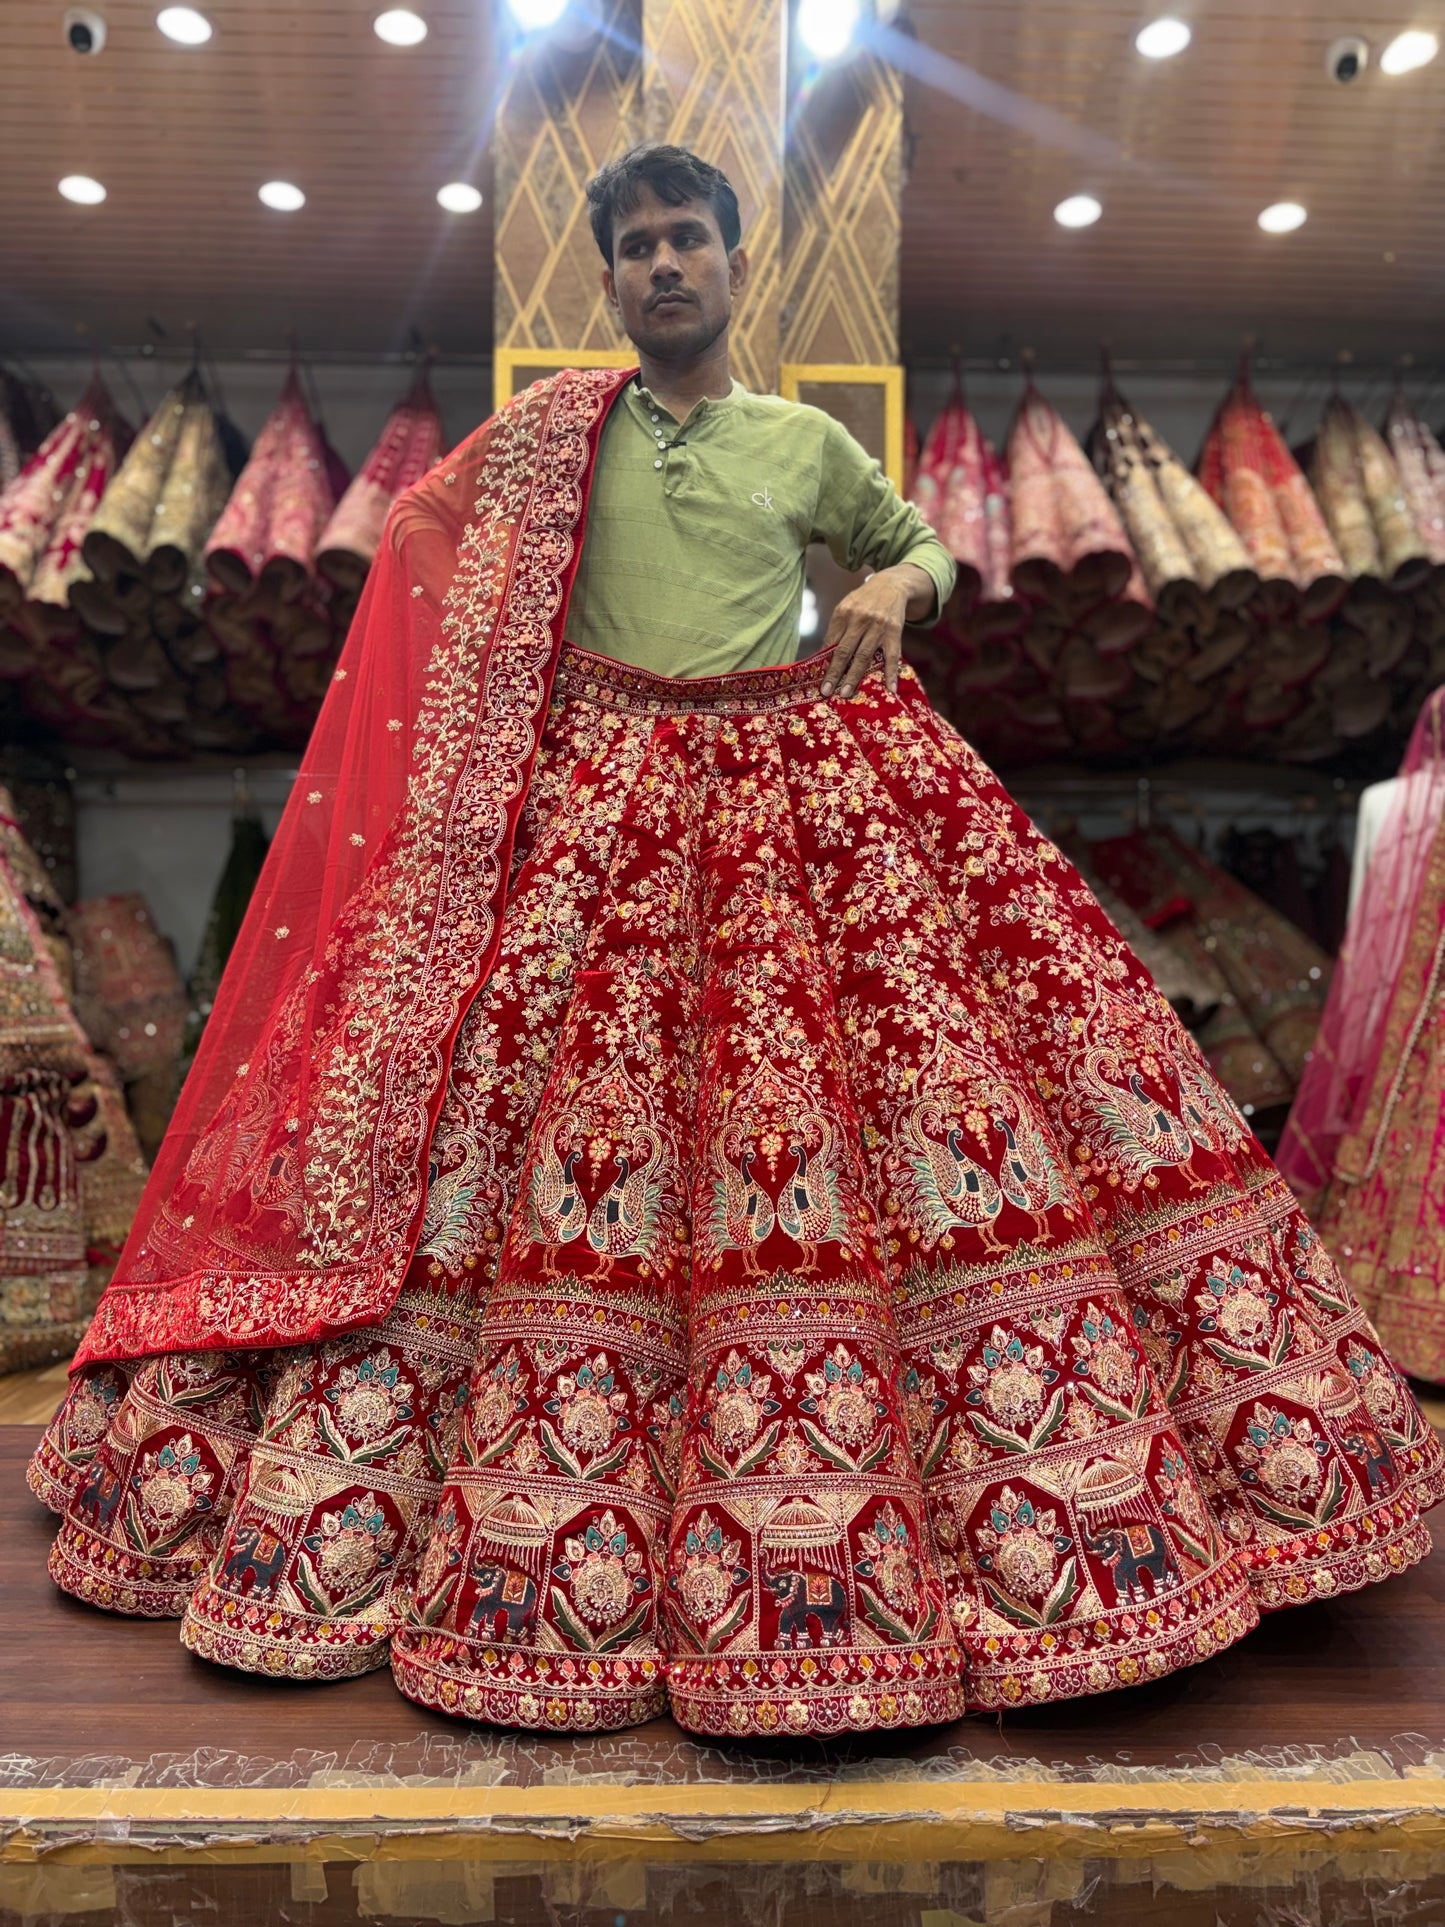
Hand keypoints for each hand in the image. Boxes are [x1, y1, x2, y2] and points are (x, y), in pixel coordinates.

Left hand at [819, 563, 932, 699]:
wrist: (891, 585)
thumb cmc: (863, 601)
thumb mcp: (846, 608)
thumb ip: (836, 629)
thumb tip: (823, 656)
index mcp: (843, 613)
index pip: (830, 642)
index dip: (823, 662)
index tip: (817, 679)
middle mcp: (859, 619)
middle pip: (844, 651)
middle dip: (835, 673)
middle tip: (827, 691)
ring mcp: (878, 626)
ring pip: (864, 655)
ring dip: (854, 676)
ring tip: (846, 693)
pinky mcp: (894, 631)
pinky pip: (892, 656)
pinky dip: (891, 673)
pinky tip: (890, 689)